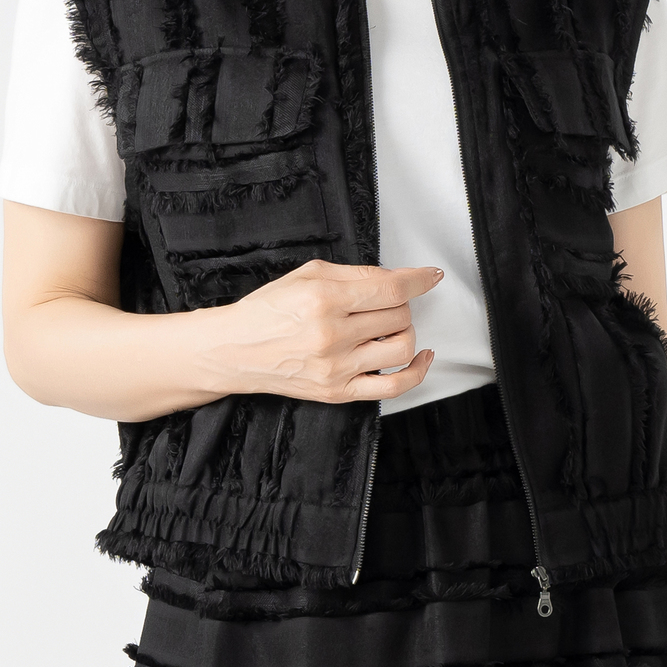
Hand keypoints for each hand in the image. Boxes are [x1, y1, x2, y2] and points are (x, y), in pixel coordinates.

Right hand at [215, 260, 440, 402]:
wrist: (235, 350)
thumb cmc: (268, 310)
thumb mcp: (308, 274)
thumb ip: (356, 274)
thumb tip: (398, 276)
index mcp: (324, 299)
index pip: (390, 288)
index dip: (419, 279)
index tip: (430, 275)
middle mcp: (332, 335)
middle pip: (399, 315)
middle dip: (400, 302)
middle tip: (384, 299)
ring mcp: (337, 368)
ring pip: (402, 346)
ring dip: (405, 330)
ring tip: (388, 324)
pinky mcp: (338, 392)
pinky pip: (394, 387)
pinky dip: (417, 370)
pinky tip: (421, 355)